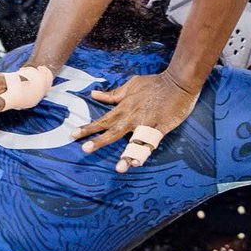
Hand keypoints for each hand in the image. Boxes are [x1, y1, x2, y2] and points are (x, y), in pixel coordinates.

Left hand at [74, 71, 199, 172]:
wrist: (178, 82)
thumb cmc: (154, 83)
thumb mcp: (131, 85)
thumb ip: (112, 94)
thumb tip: (94, 95)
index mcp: (124, 107)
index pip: (102, 120)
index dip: (88, 128)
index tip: (73, 135)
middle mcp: (132, 117)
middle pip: (113, 131)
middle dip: (99, 141)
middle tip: (85, 149)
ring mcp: (146, 123)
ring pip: (133, 140)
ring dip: (126, 154)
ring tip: (119, 168)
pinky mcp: (160, 127)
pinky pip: (151, 142)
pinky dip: (146, 152)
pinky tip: (140, 162)